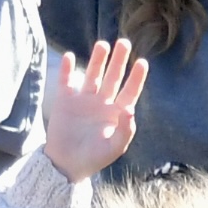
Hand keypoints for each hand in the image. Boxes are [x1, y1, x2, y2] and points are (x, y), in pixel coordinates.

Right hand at [41, 38, 146, 181]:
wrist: (65, 165)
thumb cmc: (93, 159)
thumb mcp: (114, 148)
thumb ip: (125, 131)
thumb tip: (130, 110)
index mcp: (117, 113)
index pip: (130, 91)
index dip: (136, 77)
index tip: (142, 62)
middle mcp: (102, 102)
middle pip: (113, 76)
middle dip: (119, 60)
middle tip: (124, 42)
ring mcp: (84, 99)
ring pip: (93, 74)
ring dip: (97, 59)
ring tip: (102, 44)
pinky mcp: (65, 100)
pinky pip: (66, 81)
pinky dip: (66, 68)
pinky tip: (69, 56)